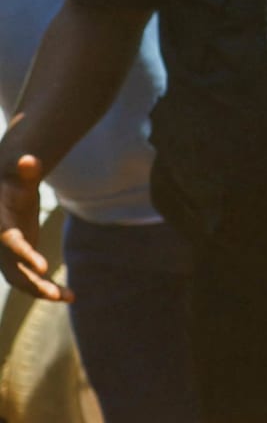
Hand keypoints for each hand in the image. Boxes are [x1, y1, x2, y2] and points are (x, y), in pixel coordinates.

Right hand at [1, 155, 69, 301]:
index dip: (25, 255)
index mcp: (2, 227)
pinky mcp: (18, 263)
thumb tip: (28, 158)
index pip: (10, 243)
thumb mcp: (20, 179)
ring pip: (22, 281)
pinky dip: (48, 288)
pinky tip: (70, 295)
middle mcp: (2, 246)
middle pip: (14, 270)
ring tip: (68, 296)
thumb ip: (26, 171)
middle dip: (33, 283)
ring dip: (42, 291)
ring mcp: (8, 258)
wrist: (5, 199)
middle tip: (55, 294)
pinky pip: (31, 281)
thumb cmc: (14, 186)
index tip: (43, 267)